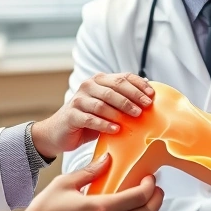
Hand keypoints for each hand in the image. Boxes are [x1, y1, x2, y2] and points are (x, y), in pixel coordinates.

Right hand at [31, 73, 154, 158]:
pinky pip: (90, 118)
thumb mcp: (107, 108)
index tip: (152, 95)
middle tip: (146, 107)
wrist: (59, 132)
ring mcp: (78, 100)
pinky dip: (105, 124)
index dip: (139, 85)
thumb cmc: (88, 119)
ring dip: (121, 110)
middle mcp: (88, 86)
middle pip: (114, 88)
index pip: (122, 77)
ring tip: (135, 117)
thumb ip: (122, 101)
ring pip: (103, 103)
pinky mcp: (72, 115)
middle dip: (133, 97)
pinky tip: (116, 129)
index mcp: (99, 80)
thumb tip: (149, 100)